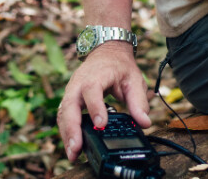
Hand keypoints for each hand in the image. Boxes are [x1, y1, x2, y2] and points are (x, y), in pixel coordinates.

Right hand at [57, 41, 150, 161]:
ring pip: (63, 113)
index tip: (101, 124)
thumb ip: (139, 102)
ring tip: (73, 154)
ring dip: (66, 134)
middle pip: (70, 105)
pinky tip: (72, 146)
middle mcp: (79, 83)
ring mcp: (72, 91)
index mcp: (96, 75)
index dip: (95, 107)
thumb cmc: (119, 66)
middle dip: (72, 128)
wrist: (107, 52)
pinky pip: (64, 116)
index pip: (92, 90)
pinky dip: (66, 131)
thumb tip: (144, 122)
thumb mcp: (134, 80)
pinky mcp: (70, 100)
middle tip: (77, 149)